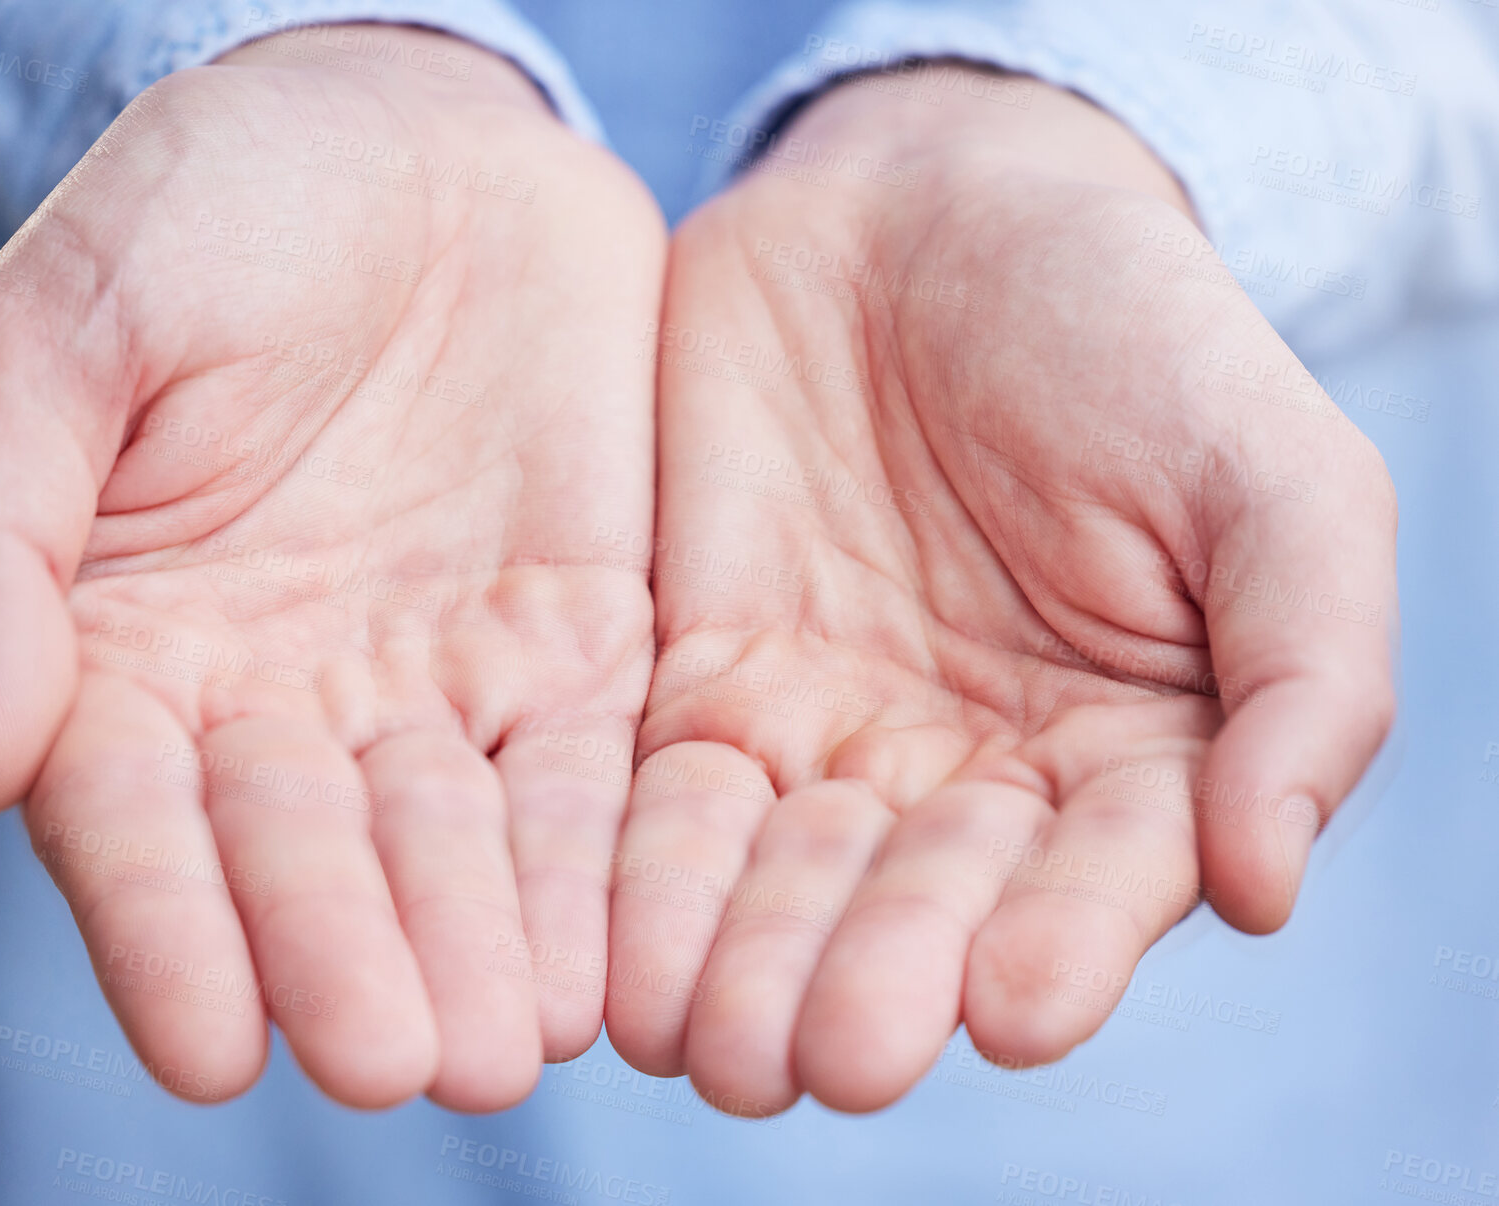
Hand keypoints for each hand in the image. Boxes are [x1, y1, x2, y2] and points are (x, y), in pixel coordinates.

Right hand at [0, 25, 663, 1109]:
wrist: (416, 144)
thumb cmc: (210, 216)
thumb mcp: (63, 338)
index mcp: (136, 647)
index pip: (135, 820)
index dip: (164, 930)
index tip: (207, 1047)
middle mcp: (288, 699)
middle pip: (311, 860)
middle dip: (348, 960)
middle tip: (395, 1062)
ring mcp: (441, 682)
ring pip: (458, 844)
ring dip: (480, 946)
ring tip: (510, 1043)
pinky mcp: (580, 648)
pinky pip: (591, 772)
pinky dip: (598, 862)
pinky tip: (614, 953)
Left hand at [607, 64, 1394, 1114]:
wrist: (935, 210)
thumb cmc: (1130, 329)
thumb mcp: (1267, 471)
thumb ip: (1306, 666)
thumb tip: (1264, 881)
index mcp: (1118, 756)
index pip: (1090, 884)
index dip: (1060, 947)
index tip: (1019, 1009)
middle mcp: (961, 778)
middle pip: (910, 910)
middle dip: (870, 986)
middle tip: (828, 1055)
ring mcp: (818, 733)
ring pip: (766, 881)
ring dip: (733, 962)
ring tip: (706, 1035)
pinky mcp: (693, 681)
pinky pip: (650, 794)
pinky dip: (626, 870)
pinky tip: (605, 942)